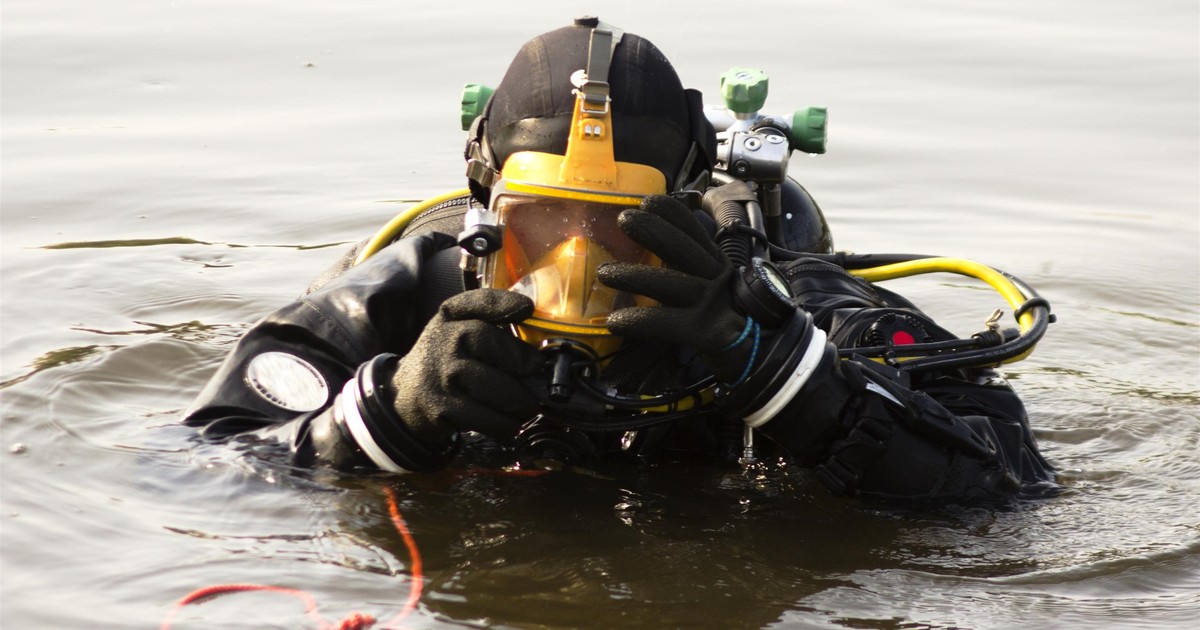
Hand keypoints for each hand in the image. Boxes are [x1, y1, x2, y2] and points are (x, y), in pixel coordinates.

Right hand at [390, 289, 545, 441]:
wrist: (404, 395)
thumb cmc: (443, 358)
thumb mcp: (453, 326)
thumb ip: (486, 313)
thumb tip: (529, 316)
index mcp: (449, 318)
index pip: (480, 305)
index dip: (504, 304)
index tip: (527, 309)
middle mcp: (444, 342)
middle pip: (501, 353)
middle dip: (526, 369)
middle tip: (535, 378)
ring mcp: (442, 375)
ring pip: (499, 389)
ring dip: (521, 403)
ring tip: (526, 406)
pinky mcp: (442, 407)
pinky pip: (488, 417)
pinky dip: (505, 424)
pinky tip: (510, 423)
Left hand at [596, 195, 757, 384]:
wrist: (760, 355)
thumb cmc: (728, 319)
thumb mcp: (715, 284)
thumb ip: (690, 266)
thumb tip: (657, 242)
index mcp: (717, 263)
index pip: (695, 230)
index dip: (672, 213)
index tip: (648, 201)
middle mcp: (716, 278)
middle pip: (683, 249)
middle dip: (653, 231)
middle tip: (624, 219)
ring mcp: (712, 304)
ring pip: (671, 284)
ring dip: (635, 276)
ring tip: (605, 273)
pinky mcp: (706, 332)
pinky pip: (667, 323)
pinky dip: (639, 321)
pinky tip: (615, 320)